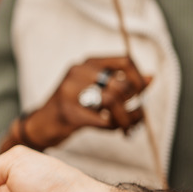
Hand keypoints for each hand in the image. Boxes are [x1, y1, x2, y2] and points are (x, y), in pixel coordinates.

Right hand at [8, 56, 151, 150]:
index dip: (139, 78)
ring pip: (113, 101)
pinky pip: (102, 120)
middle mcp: (77, 73)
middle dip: (134, 103)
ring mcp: (70, 92)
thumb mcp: (95, 91)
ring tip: (128, 127)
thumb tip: (151, 78)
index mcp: (86, 64)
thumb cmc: (71, 108)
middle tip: (135, 117)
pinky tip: (117, 130)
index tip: (141, 94)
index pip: (124, 61)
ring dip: (127, 118)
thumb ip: (121, 83)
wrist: (40, 126)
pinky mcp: (68, 113)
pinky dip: (114, 126)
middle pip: (120, 84)